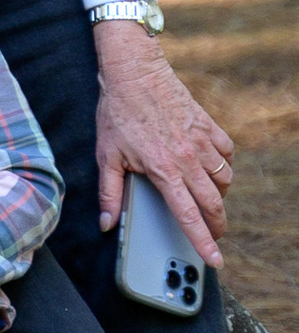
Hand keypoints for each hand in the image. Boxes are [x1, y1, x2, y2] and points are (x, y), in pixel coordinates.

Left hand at [94, 22, 231, 265]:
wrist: (134, 72)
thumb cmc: (116, 113)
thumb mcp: (106, 155)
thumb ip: (109, 193)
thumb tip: (107, 224)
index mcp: (164, 170)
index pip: (188, 215)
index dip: (202, 241)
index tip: (214, 260)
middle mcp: (189, 159)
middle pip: (214, 203)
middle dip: (216, 225)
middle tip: (213, 236)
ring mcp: (202, 142)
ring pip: (224, 180)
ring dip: (219, 195)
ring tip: (206, 202)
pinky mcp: (209, 126)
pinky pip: (226, 154)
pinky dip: (223, 166)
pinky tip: (210, 168)